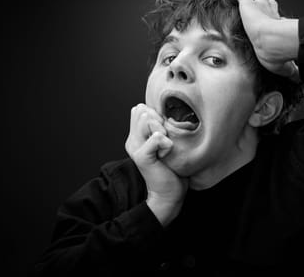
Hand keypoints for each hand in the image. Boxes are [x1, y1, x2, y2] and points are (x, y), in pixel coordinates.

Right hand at [125, 103, 187, 225]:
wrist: (168, 193)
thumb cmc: (171, 167)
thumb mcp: (164, 142)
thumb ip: (159, 127)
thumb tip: (161, 112)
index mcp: (135, 136)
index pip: (139, 109)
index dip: (155, 115)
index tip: (164, 133)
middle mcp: (132, 140)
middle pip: (143, 111)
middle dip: (159, 120)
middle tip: (166, 140)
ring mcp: (134, 148)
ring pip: (148, 119)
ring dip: (163, 130)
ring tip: (166, 147)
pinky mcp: (141, 156)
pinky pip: (157, 137)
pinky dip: (167, 144)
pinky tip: (167, 155)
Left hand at [228, 0, 299, 81]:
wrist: (270, 42)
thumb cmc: (277, 53)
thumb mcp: (284, 66)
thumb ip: (291, 71)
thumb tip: (298, 79)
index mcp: (279, 27)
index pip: (278, 19)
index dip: (275, 21)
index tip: (272, 29)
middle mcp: (272, 15)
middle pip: (271, 3)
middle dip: (266, 6)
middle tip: (259, 14)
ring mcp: (260, 7)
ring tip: (248, 3)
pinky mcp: (248, 4)